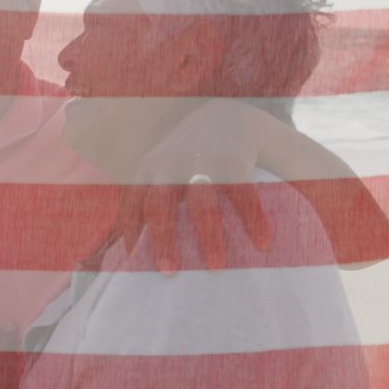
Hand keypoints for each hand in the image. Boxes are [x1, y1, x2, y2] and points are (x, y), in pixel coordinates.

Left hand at [126, 99, 272, 272]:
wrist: (224, 116)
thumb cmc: (185, 157)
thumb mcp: (157, 168)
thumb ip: (144, 197)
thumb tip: (126, 249)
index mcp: (149, 170)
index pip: (133, 202)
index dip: (131, 230)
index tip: (133, 261)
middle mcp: (171, 166)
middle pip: (161, 205)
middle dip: (163, 239)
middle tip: (169, 272)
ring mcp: (203, 162)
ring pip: (202, 203)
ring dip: (209, 236)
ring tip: (215, 267)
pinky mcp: (234, 161)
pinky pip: (243, 195)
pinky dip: (253, 221)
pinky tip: (262, 244)